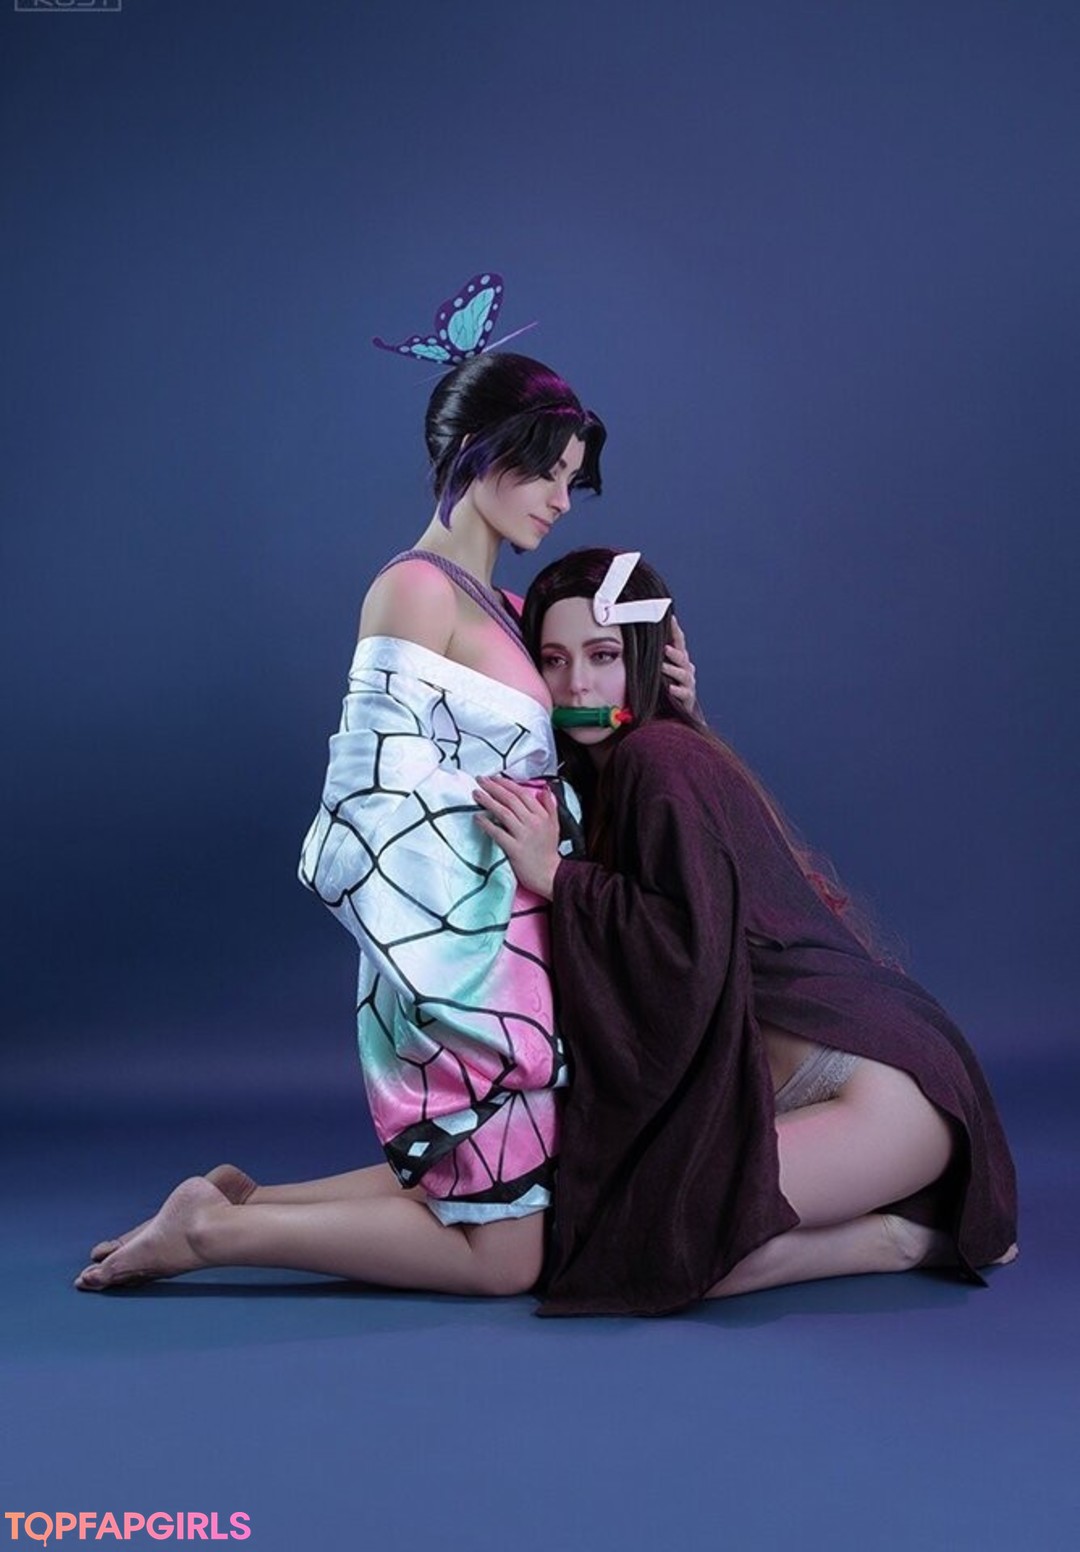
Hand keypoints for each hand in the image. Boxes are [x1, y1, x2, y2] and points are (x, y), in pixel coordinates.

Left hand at [473, 775, 561, 899]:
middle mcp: (533, 822)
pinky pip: (498, 833)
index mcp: (541, 815)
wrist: (549, 874)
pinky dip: (487, 824)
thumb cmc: (548, 850)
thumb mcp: (554, 824)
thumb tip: (544, 789)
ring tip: (476, 794)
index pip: (522, 794)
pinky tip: (477, 818)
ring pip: (503, 813)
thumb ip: (549, 805)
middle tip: (480, 780)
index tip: (494, 778)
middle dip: (494, 788)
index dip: (506, 784)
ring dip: (488, 801)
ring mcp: (523, 835)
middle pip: (511, 800)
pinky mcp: (514, 849)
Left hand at [663, 616, 698, 713]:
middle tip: (665, 648)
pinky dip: (677, 691)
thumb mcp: (660, 668)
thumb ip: (654, 655)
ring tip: (663, 667)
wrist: (675, 709)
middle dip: (674, 653)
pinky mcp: (688, 698)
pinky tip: (670, 688)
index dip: (675, 630)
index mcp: (679, 659)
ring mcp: (688, 683)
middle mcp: (685, 669)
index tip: (670, 618)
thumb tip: (637, 636)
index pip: (678, 641)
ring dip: (673, 670)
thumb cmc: (665, 685)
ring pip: (683, 674)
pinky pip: (684, 693)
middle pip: (682, 658)